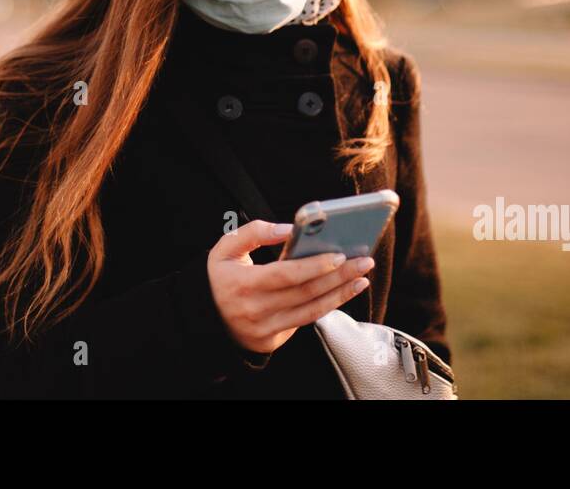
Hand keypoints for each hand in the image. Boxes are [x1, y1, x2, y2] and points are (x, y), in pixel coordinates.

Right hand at [206, 219, 374, 355]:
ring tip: (361, 278)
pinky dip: (327, 306)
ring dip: (341, 294)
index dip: (314, 265)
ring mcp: (265, 329)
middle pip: (306, 293)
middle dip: (339, 276)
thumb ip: (254, 232)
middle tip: (364, 262)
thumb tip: (288, 229)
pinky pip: (305, 321)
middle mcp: (255, 310)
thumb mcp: (224, 249)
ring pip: (311, 311)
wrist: (205, 319)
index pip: (285, 275)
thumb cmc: (219, 278)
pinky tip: (342, 291)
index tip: (339, 255)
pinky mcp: (273, 340)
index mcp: (243, 284)